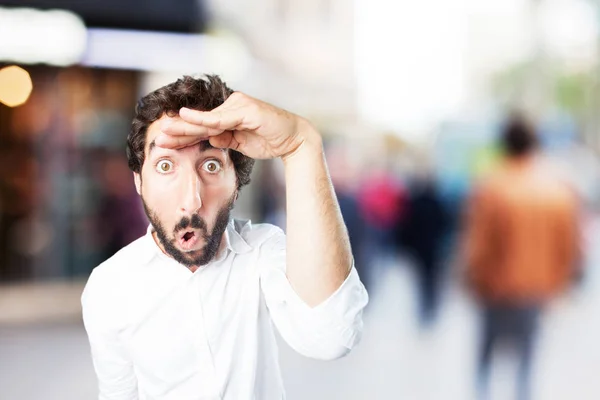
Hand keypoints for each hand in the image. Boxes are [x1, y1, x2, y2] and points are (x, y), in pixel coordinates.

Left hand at [156, 92, 315, 159]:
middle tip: (160, 136)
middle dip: (180, 131)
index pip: (204, 126)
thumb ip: (226, 139)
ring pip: (208, 120)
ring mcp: (238, 106)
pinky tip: (187, 118)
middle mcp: (232, 106)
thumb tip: (210, 139)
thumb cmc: (270, 140)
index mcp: (230, 114)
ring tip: (166, 130)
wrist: (294, 139)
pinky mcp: (245, 109)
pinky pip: (221, 117)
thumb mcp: (242, 144)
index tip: (167, 142)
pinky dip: (203, 119)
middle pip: (202, 121)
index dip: (185, 134)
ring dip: (186, 126)